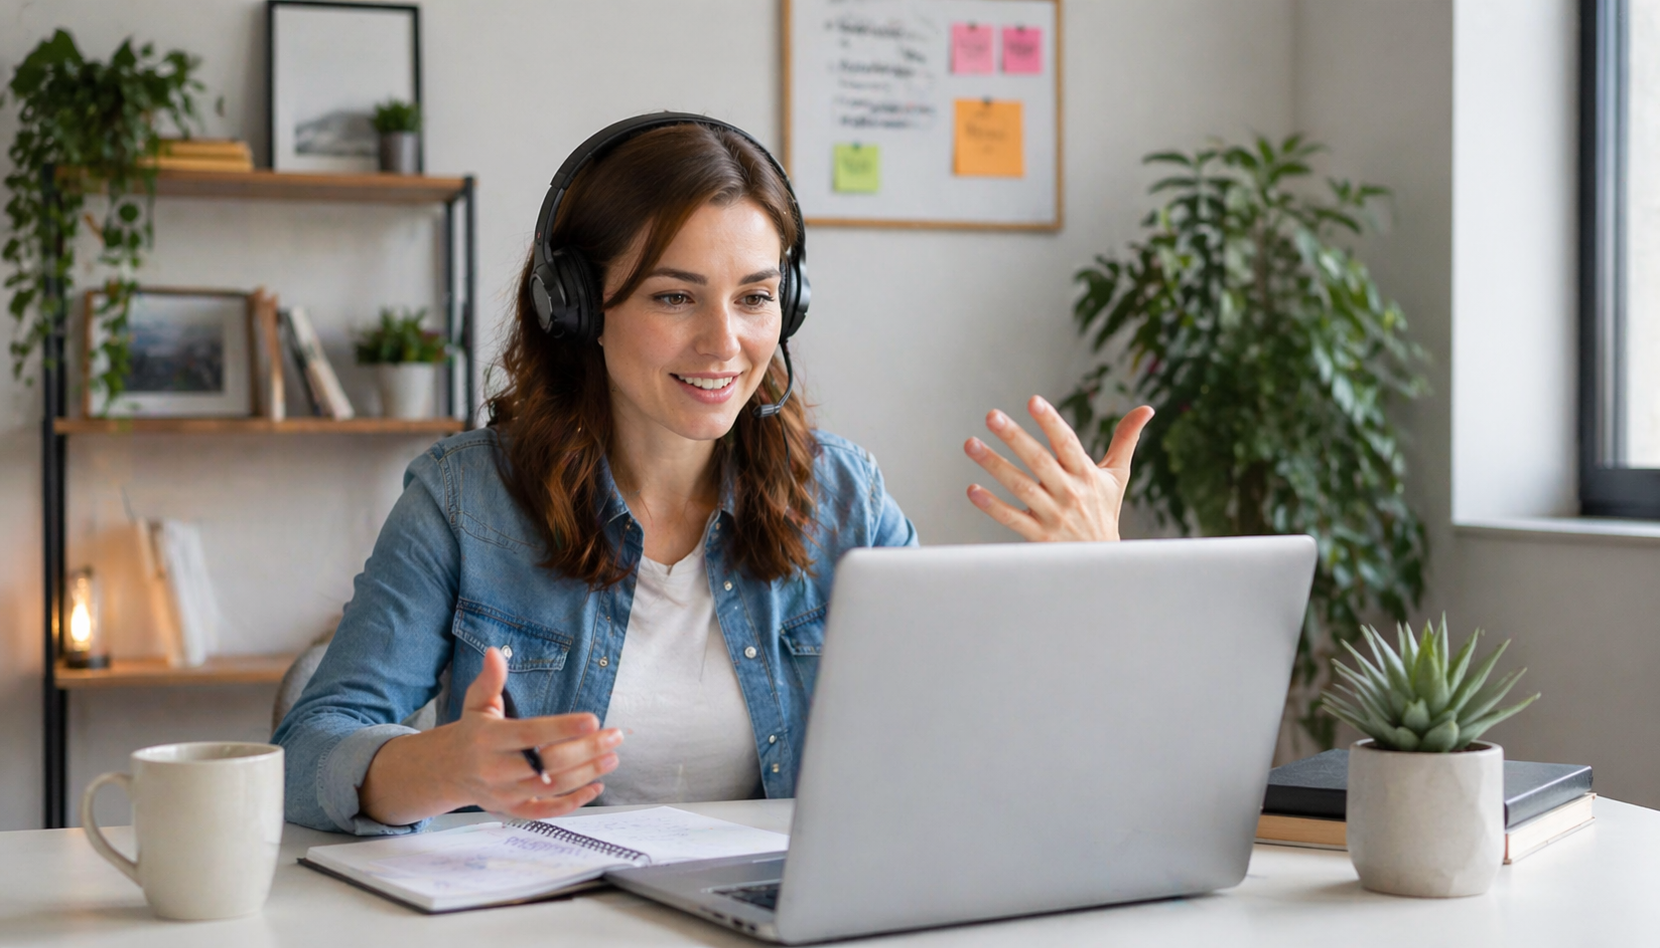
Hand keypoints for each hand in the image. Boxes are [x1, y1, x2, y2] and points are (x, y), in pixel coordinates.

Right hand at [359, 647, 621, 824]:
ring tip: (612, 757)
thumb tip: (494, 652)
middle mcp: (496, 769)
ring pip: (551, 787)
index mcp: (488, 739)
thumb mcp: (476, 704)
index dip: (563, 728)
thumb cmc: (472, 732)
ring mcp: (505, 793)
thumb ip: (489, 680)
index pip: (531, 734)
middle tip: (615, 736)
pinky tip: (596, 787)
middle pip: (547, 763)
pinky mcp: (513, 810)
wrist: (449, 771)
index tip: (593, 720)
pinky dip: (573, 803)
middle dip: (586, 750)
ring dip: (586, 774)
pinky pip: (546, 812)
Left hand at [963, 397, 1153, 541]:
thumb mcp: (1117, 475)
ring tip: (971, 444)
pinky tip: (972, 490)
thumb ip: (1126, 439)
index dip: (1051, 421)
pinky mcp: (1039, 536)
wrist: (1101, 561)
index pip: (1067, 443)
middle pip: (1039, 460)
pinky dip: (992, 506)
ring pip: (1021, 486)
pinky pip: (1012, 519)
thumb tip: (1147, 408)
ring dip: (994, 465)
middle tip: (991, 415)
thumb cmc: (1104, 511)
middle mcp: (1069, 492)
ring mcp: (1053, 515)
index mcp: (1086, 474)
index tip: (1033, 401)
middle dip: (1015, 437)